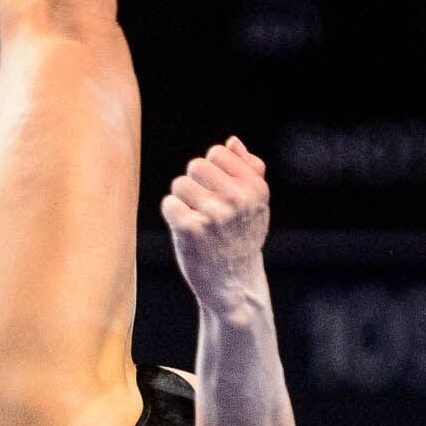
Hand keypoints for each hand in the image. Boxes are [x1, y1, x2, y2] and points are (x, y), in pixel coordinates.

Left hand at [163, 137, 273, 312]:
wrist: (234, 283)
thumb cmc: (242, 238)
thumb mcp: (256, 204)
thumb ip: (249, 169)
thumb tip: (232, 142)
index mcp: (255, 187)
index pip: (218, 152)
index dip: (213, 172)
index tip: (220, 193)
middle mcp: (237, 198)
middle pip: (196, 165)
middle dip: (196, 184)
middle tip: (205, 209)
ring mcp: (214, 214)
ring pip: (180, 184)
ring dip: (183, 201)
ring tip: (197, 220)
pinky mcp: (191, 229)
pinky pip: (169, 204)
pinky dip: (173, 216)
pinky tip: (187, 231)